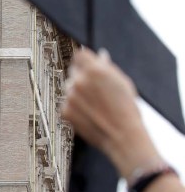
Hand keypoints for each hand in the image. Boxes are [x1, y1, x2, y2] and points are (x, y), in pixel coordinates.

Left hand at [62, 49, 158, 180]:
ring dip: (78, 93)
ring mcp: (70, 96)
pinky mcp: (64, 110)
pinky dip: (75, 107)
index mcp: (94, 70)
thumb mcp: (123, 83)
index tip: (87, 66)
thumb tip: (100, 55)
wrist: (123, 136)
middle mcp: (79, 80)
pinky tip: (90, 115)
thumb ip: (107, 67)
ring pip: (70, 88)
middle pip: (74, 71)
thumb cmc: (127, 109)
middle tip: (96, 91)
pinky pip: (67, 103)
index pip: (80, 55)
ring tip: (96, 106)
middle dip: (82, 77)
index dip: (84, 61)